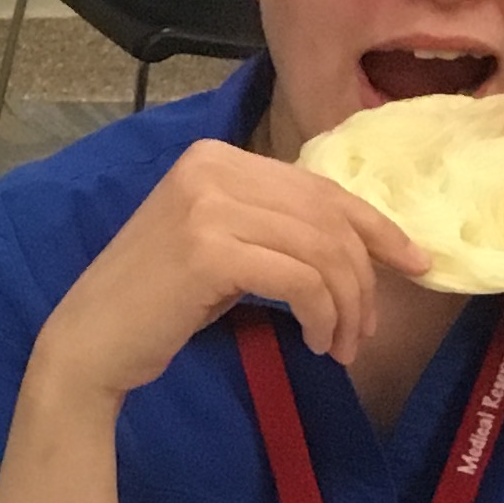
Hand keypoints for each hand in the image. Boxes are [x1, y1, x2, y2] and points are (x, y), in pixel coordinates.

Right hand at [28, 137, 429, 404]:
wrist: (88, 344)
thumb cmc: (155, 305)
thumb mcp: (221, 247)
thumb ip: (273, 225)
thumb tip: (364, 240)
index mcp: (216, 158)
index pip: (320, 187)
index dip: (377, 227)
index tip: (415, 265)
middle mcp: (212, 169)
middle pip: (328, 219)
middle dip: (363, 279)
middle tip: (364, 329)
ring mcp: (208, 206)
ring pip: (322, 251)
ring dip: (346, 305)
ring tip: (341, 344)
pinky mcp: (209, 251)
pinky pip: (301, 280)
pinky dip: (323, 315)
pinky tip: (317, 341)